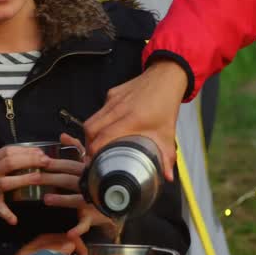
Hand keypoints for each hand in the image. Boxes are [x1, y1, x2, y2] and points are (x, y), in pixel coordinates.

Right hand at [0, 144, 54, 239]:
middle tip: (46, 162)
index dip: (27, 150)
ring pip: (6, 182)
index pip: (10, 150)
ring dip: (23, 180)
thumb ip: (8, 162)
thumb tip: (35, 157)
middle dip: (30, 160)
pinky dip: (7, 214)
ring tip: (38, 179)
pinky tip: (14, 220)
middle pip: (10, 162)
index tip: (42, 153)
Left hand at [38, 133, 114, 252]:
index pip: (69, 165)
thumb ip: (77, 148)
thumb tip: (63, 136)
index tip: (39, 161)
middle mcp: (90, 185)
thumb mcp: (90, 162)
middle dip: (50, 179)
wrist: (120, 202)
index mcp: (87, 171)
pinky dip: (78, 230)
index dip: (55, 163)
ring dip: (63, 200)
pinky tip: (70, 234)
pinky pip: (86, 224)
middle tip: (33, 178)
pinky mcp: (94, 217)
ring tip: (47, 200)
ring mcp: (93, 201)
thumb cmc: (100, 181)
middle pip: (69, 180)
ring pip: (78, 200)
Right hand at [82, 60, 186, 181]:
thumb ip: (166, 157)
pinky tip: (105, 129)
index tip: (93, 164)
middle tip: (92, 158)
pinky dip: (98, 123)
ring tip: (95, 146)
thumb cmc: (165, 104)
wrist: (166, 77)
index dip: (94, 152)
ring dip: (90, 135)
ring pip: (91, 120)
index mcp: (132, 119)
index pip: (103, 137)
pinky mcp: (111, 95)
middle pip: (90, 129)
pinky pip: (98, 111)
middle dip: (87, 146)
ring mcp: (112, 100)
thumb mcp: (168, 133)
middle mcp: (118, 109)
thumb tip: (167, 177)